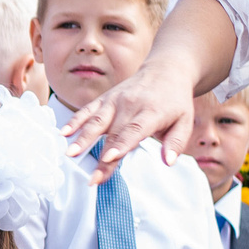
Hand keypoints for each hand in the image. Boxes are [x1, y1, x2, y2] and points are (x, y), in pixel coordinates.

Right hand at [60, 0, 237, 177]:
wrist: (166, 70)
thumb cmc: (175, 100)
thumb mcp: (185, 121)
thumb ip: (176, 142)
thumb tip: (169, 161)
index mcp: (151, 112)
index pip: (133, 130)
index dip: (120, 145)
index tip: (108, 158)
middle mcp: (130, 105)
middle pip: (112, 133)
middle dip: (100, 157)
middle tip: (91, 178)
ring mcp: (115, 100)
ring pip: (96, 120)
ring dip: (81, 137)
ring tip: (69, 153)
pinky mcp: (105, 98)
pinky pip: (88, 110)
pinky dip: (75, 121)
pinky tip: (63, 132)